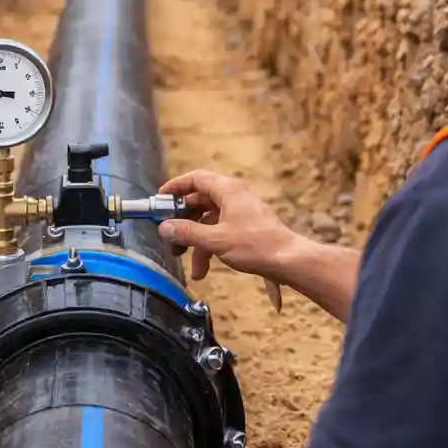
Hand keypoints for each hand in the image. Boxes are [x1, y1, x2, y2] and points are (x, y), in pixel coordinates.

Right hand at [157, 169, 300, 281]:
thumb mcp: (215, 239)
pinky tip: (204, 269)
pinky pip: (220, 231)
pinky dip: (210, 247)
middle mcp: (234, 196)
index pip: (195, 179)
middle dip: (183, 222)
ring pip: (209, 221)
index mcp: (227, 190)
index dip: (175, 186)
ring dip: (196, 242)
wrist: (288, 260)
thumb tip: (163, 228)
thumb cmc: (255, 245)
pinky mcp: (246, 226)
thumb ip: (187, 232)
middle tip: (169, 237)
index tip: (160, 199)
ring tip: (189, 264)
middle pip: (200, 202)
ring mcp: (241, 211)